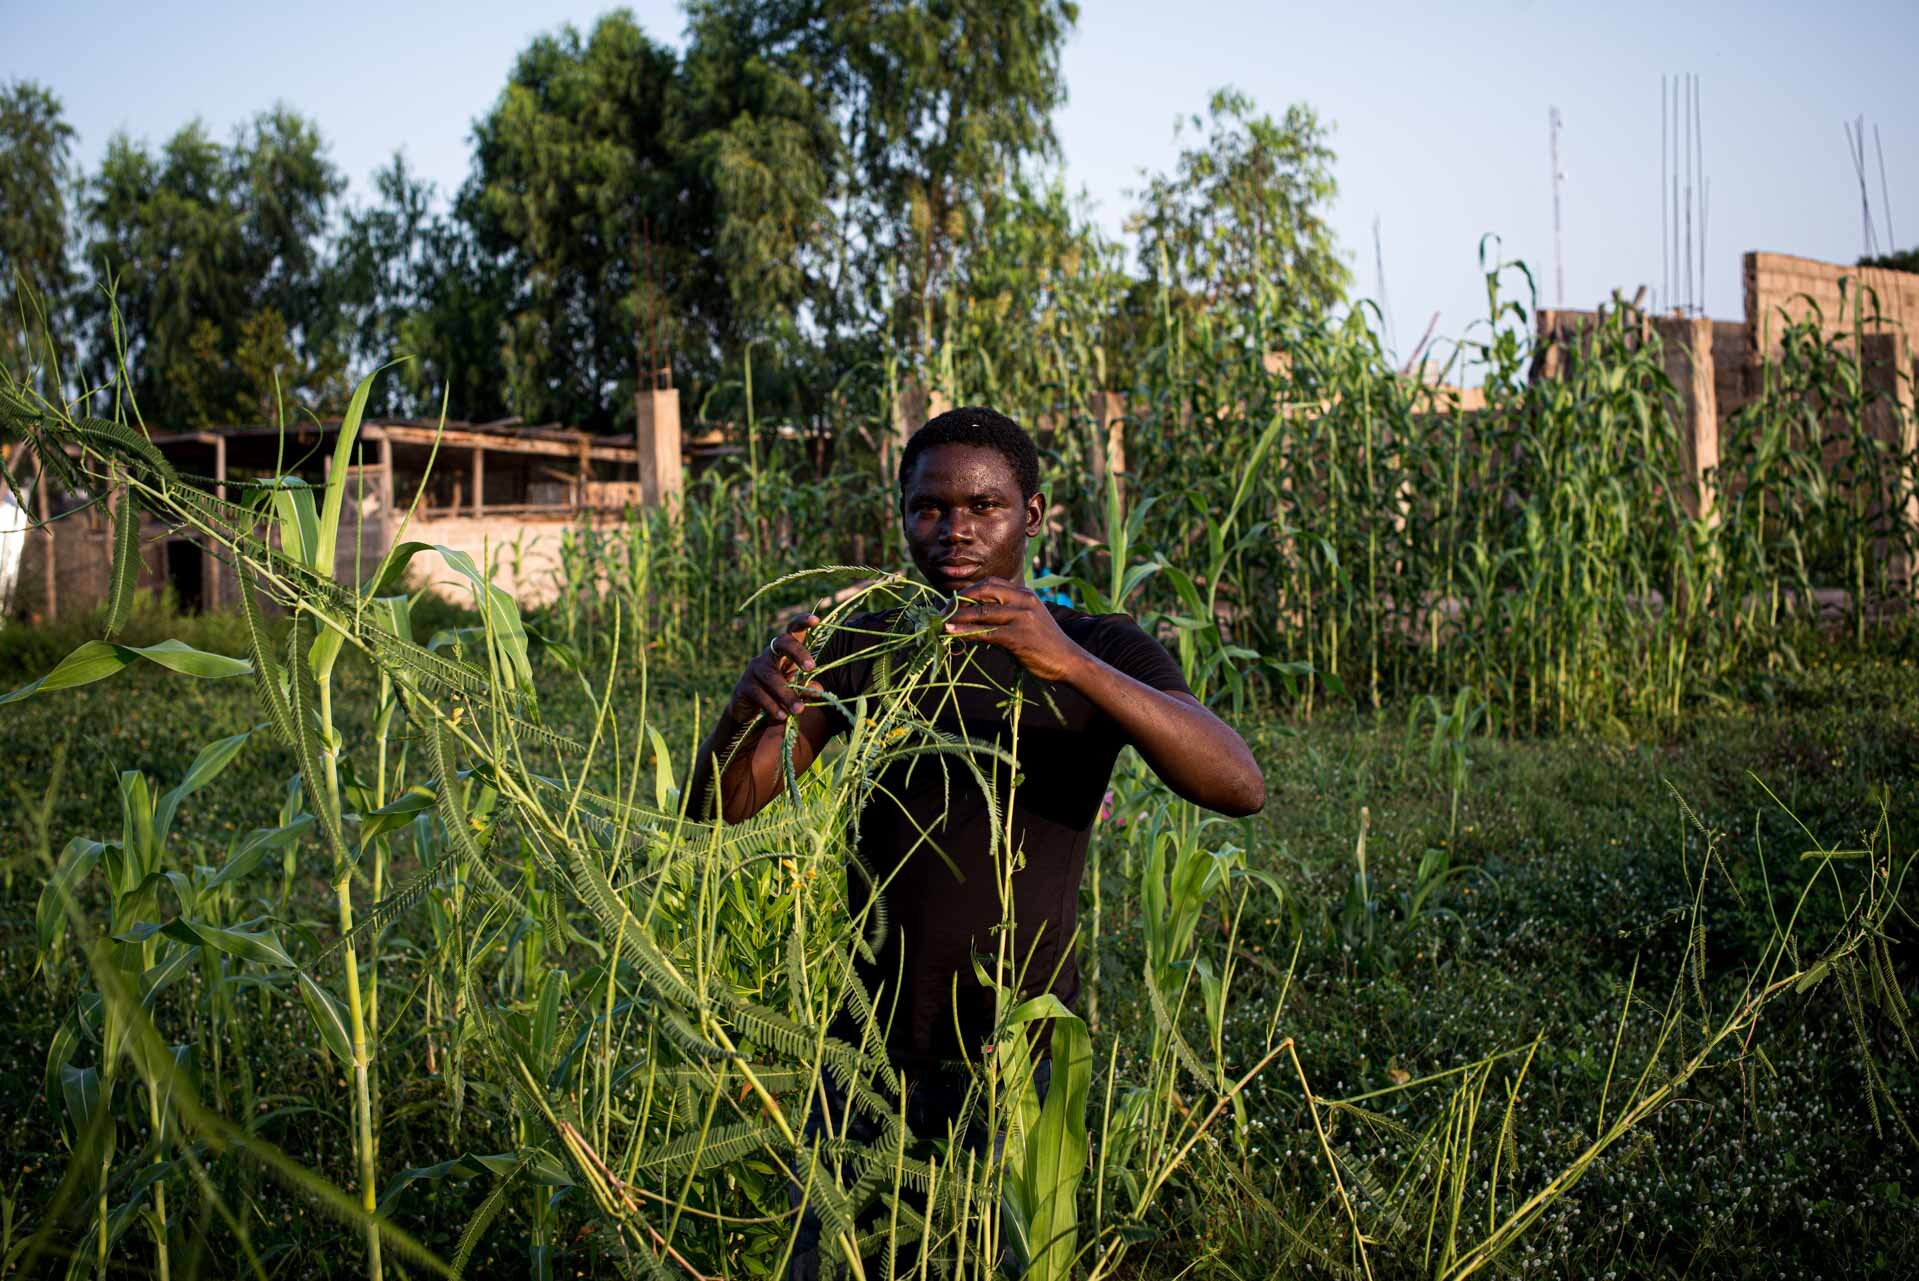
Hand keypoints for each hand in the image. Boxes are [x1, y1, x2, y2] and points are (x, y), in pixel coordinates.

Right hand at [728, 613, 817, 723]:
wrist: (748, 711)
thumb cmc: (778, 694)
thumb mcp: (794, 689)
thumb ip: (806, 688)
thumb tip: (819, 690)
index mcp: (784, 652)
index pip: (792, 631)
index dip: (802, 622)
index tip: (816, 620)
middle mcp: (768, 655)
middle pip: (781, 643)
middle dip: (797, 652)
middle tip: (811, 667)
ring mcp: (754, 669)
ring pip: (772, 677)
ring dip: (787, 694)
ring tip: (799, 710)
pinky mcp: (744, 686)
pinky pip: (760, 694)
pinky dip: (773, 706)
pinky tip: (782, 716)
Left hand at [943, 577, 1082, 682]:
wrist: (1068, 661)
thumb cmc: (1046, 644)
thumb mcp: (1028, 620)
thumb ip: (1006, 614)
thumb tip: (974, 618)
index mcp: (1025, 594)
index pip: (990, 583)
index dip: (968, 591)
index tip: (953, 602)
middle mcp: (1024, 600)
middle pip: (983, 591)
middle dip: (959, 600)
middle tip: (943, 612)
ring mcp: (1021, 617)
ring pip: (981, 612)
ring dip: (957, 617)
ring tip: (942, 623)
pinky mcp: (1018, 637)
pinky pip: (985, 632)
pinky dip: (966, 632)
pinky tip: (953, 634)